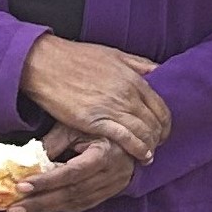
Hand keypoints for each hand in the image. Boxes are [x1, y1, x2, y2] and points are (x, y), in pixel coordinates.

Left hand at [7, 113, 162, 211]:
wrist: (133, 135)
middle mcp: (112, 173)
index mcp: (106, 152)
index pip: (73, 171)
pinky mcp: (110, 193)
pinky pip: (82, 206)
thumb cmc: (100, 124)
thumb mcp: (77, 126)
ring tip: (19, 210)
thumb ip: (54, 143)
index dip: (47, 180)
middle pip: (73, 193)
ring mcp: (113, 185)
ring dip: (45, 209)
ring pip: (76, 203)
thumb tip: (26, 160)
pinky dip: (60, 208)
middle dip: (40, 202)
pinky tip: (41, 208)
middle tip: (13, 207)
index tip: (22, 185)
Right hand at [19, 35, 167, 142]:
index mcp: (134, 79)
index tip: (162, 131)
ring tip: (149, 155)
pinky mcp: (95, 120)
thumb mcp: (115, 54)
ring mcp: (113, 108)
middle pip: (154, 122)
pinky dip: (136, 149)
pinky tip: (141, 156)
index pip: (160, 106)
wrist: (47, 63)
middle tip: (157, 145)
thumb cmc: (78, 57)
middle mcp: (128, 94)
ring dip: (150, 146)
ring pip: (143, 132)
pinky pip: (124, 138)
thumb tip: (158, 72)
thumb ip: (138, 65)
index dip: (164, 123)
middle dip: (159, 136)